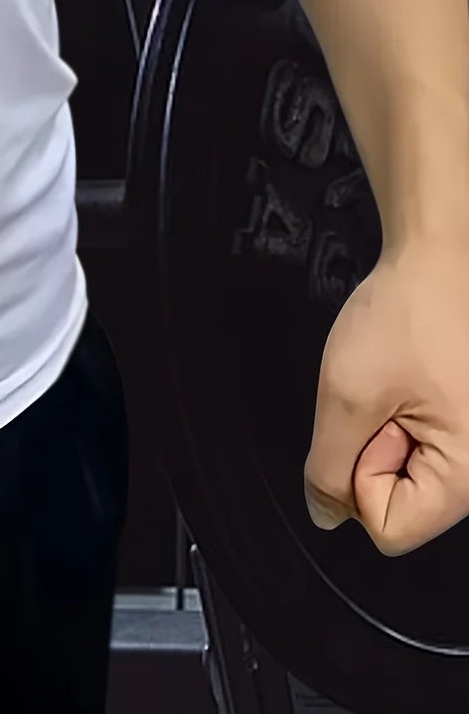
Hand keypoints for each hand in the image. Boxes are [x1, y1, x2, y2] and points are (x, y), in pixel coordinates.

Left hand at [305, 236, 468, 554]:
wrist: (439, 254)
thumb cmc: (409, 312)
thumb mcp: (347, 392)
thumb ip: (327, 466)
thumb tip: (326, 513)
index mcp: (467, 475)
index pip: (389, 527)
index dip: (358, 476)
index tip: (371, 421)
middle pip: (395, 499)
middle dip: (371, 446)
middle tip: (385, 390)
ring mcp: (467, 442)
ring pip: (399, 468)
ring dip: (380, 425)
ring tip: (394, 378)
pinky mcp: (458, 420)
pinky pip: (412, 440)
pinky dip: (393, 409)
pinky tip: (402, 374)